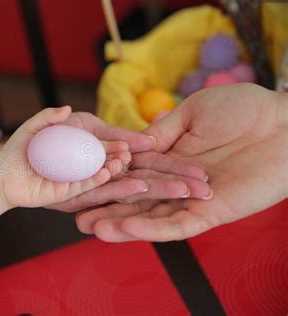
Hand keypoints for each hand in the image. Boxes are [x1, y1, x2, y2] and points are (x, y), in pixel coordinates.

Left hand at [0, 106, 129, 232]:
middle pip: (101, 158)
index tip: (129, 137)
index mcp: (71, 147)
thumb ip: (48, 117)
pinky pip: (84, 185)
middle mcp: (75, 164)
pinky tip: (107, 172)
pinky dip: (96, 179)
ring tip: (123, 161)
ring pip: (96, 173)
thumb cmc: (16, 150)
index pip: (97, 142)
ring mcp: (72, 178)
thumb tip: (67, 109)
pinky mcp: (66, 193)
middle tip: (131, 151)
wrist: (1, 174)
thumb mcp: (32, 128)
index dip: (114, 140)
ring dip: (112, 167)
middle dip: (118, 155)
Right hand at [77, 83, 287, 241]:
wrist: (284, 122)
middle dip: (107, 209)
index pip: (133, 173)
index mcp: (170, 158)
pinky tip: (128, 228)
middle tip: (78, 218)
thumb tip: (133, 143)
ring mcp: (193, 201)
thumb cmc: (243, 109)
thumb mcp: (193, 111)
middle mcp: (177, 183)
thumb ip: (162, 129)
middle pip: (137, 201)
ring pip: (152, 218)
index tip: (81, 186)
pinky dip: (153, 229)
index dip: (108, 182)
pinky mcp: (212, 214)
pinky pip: (178, 225)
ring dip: (123, 224)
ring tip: (92, 228)